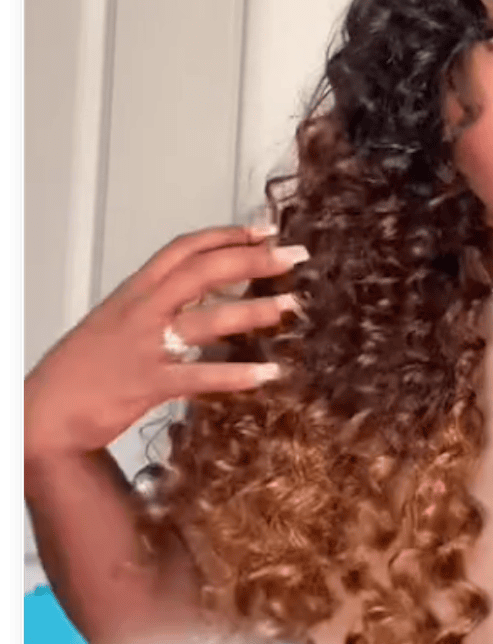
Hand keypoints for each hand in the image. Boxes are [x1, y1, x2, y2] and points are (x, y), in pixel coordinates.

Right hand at [24, 225, 308, 458]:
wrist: (47, 413)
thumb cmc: (85, 368)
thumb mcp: (117, 322)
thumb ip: (156, 305)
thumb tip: (202, 294)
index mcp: (134, 292)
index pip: (183, 249)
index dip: (225, 235)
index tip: (263, 231)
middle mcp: (141, 311)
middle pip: (202, 272)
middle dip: (251, 260)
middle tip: (293, 257)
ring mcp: (145, 347)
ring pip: (207, 320)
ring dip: (254, 311)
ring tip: (292, 306)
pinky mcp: (149, 384)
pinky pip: (200, 377)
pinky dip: (236, 375)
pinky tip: (269, 373)